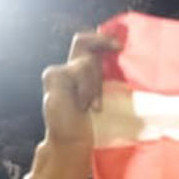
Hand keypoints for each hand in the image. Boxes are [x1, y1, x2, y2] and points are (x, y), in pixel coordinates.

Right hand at [40, 31, 120, 147]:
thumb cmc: (93, 123)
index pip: (88, 44)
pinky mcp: (54, 76)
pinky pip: (79, 71)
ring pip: (87, 62)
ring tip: (93, 105)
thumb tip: (125, 57)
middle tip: (119, 47)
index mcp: (81, 72)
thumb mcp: (105, 96)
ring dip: (95, 84)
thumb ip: (108, 77)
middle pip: (82, 41)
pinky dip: (87, 88)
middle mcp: (68, 68)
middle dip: (102, 42)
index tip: (121, 46)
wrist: (73, 139)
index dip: (103, 39)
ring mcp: (58, 72)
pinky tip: (83, 105)